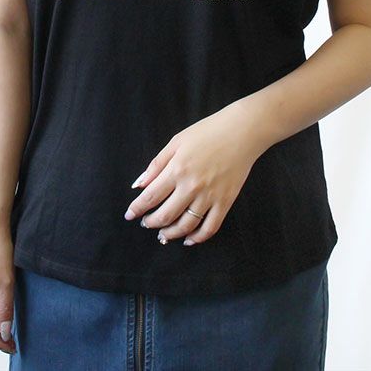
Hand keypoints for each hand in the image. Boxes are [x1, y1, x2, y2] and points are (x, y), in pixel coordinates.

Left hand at [124, 101, 266, 245]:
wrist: (241, 132)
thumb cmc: (207, 132)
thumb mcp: (176, 142)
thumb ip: (156, 164)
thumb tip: (139, 185)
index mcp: (177, 169)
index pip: (150, 197)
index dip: (137, 209)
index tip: (129, 215)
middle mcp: (191, 187)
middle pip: (165, 215)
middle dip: (151, 223)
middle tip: (145, 223)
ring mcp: (209, 196)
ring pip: (186, 225)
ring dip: (171, 234)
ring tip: (162, 235)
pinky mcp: (225, 202)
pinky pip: (210, 227)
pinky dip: (198, 238)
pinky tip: (189, 239)